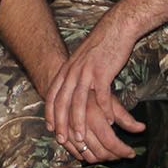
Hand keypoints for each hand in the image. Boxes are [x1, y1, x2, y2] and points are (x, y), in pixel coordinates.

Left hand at [42, 13, 142, 163]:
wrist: (116, 28)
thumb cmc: (101, 45)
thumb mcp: (81, 58)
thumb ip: (74, 72)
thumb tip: (71, 87)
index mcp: (67, 69)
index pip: (53, 94)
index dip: (50, 113)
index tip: (50, 128)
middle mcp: (73, 71)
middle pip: (63, 102)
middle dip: (61, 123)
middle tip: (62, 140)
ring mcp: (87, 72)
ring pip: (79, 103)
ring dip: (79, 123)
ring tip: (81, 138)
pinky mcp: (103, 72)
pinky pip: (102, 96)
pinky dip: (105, 110)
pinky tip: (109, 121)